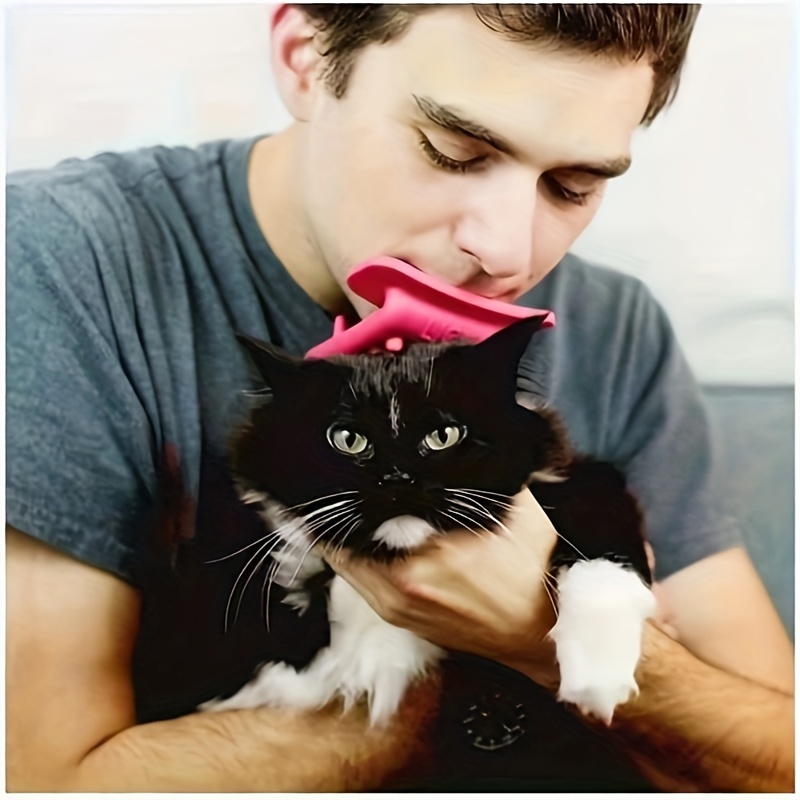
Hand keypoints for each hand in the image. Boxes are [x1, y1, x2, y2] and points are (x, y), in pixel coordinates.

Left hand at [322, 488, 559, 686]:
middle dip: (339, 518)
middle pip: (345, 545)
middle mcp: (404, 586)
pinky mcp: (400, 618)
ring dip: (339, 541)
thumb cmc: (527, 580)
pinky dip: (352, 562)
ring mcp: (398, 606)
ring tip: (332, 516)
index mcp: (430, 557)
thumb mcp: (524, 517)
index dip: (351, 498)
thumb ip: (497, 480)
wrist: (533, 634)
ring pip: (345, 566)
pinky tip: (357, 543)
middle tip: (332, 493)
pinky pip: (358, 584)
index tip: (343, 480)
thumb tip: (475, 451)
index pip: (370, 520)